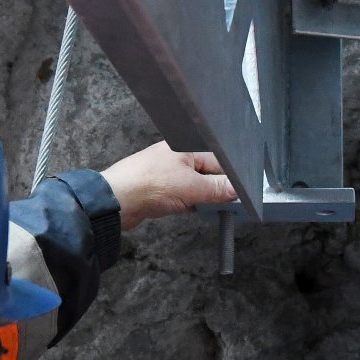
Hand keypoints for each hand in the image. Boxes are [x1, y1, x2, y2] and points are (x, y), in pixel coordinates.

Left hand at [101, 142, 236, 227]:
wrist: (115, 201)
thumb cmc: (151, 185)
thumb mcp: (192, 187)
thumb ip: (217, 188)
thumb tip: (237, 189)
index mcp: (185, 148)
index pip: (218, 160)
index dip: (231, 176)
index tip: (243, 192)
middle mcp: (176, 156)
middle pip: (206, 172)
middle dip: (218, 188)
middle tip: (233, 203)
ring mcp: (166, 173)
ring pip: (194, 185)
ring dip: (203, 198)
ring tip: (217, 209)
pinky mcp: (158, 189)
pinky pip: (181, 195)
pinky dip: (190, 203)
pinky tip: (197, 211)